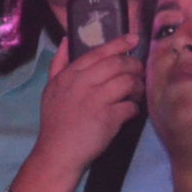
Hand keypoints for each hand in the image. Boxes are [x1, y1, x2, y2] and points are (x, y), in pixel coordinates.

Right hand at [30, 32, 142, 174]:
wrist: (58, 153)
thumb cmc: (57, 121)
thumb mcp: (51, 89)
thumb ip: (59, 63)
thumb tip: (66, 40)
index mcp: (69, 75)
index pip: (98, 52)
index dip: (118, 44)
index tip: (134, 39)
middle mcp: (82, 83)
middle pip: (118, 64)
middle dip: (134, 66)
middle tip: (140, 72)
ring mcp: (95, 100)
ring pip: (127, 82)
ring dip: (137, 86)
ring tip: (137, 93)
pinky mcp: (107, 117)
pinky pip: (130, 106)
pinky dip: (135, 108)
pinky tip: (131, 112)